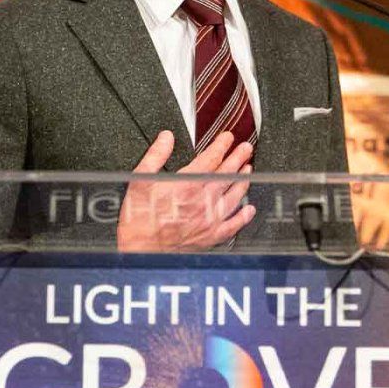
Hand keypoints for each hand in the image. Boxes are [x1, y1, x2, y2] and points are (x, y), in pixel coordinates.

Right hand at [117, 130, 255, 252]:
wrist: (140, 249)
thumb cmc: (139, 218)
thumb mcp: (140, 179)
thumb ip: (155, 155)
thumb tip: (166, 138)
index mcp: (187, 184)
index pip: (211, 159)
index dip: (221, 146)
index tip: (227, 138)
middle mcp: (202, 201)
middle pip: (227, 174)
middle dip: (238, 158)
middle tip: (246, 148)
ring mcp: (209, 219)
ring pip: (234, 196)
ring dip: (243, 181)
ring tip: (248, 171)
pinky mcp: (210, 236)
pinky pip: (233, 225)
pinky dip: (243, 217)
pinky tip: (249, 210)